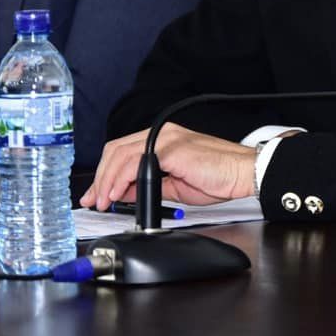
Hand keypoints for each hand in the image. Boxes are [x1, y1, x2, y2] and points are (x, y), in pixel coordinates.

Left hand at [80, 122, 256, 210]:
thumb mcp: (173, 186)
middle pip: (115, 151)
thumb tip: (124, 193)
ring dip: (106, 181)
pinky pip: (135, 161)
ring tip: (102, 201)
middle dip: (100, 178)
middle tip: (93, 200)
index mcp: (161, 141)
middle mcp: (160, 135)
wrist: (242, 173)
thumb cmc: (218, 178)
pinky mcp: (170, 147)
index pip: (122, 153)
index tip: (95, 195)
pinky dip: (121, 178)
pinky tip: (117, 194)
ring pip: (120, 154)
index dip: (105, 174)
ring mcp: (164, 138)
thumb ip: (148, 186)